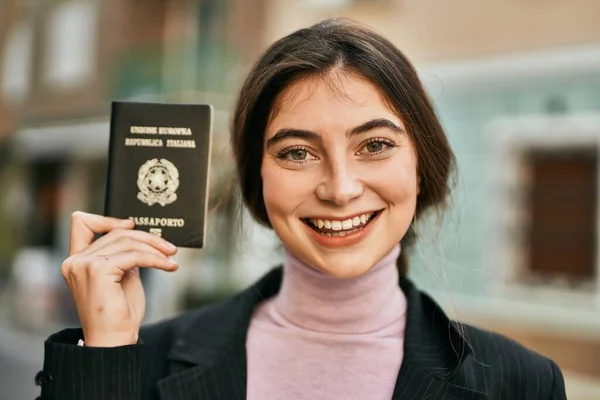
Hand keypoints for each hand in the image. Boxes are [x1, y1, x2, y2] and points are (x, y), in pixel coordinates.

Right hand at [61, 211, 177, 346]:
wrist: (115, 340)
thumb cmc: (120, 313)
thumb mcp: (123, 276)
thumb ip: (124, 255)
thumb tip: (141, 237)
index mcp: (76, 261)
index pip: (81, 223)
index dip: (107, 218)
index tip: (132, 225)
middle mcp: (75, 261)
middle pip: (116, 233)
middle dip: (147, 238)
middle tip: (170, 249)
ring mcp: (83, 265)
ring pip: (127, 241)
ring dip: (155, 248)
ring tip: (171, 258)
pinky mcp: (97, 271)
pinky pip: (134, 256)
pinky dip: (155, 259)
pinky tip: (169, 266)